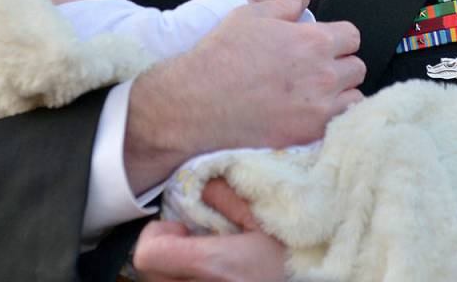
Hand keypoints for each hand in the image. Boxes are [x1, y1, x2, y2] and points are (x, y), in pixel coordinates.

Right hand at [124, 0, 363, 191]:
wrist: (198, 101)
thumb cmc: (222, 55)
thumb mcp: (251, 15)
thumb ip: (284, 7)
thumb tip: (299, 3)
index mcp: (314, 40)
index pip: (352, 36)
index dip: (337, 39)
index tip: (324, 47)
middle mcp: (324, 72)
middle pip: (356, 66)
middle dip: (340, 65)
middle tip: (317, 71)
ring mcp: (320, 106)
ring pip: (355, 96)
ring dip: (341, 93)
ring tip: (317, 94)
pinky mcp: (310, 133)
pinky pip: (343, 123)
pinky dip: (335, 117)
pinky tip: (314, 113)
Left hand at [134, 178, 285, 281]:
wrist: (308, 281)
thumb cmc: (291, 260)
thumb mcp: (266, 221)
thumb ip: (230, 198)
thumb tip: (206, 184)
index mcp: (211, 265)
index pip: (148, 255)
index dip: (156, 236)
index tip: (182, 230)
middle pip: (150, 272)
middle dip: (165, 252)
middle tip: (195, 243)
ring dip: (174, 269)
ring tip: (204, 262)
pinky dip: (185, 279)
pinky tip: (212, 275)